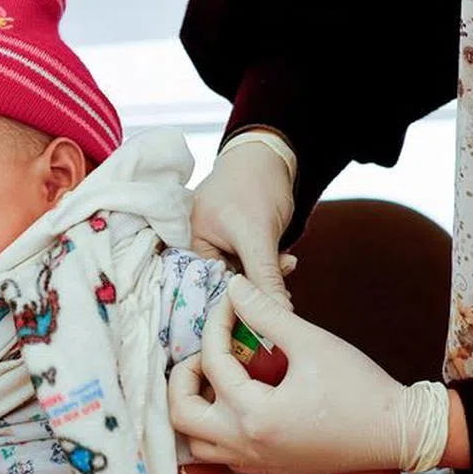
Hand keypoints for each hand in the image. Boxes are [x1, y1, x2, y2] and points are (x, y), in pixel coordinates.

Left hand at [168, 275, 452, 473]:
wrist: (399, 432)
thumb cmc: (360, 387)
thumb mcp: (311, 341)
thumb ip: (265, 313)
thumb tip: (233, 286)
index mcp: (256, 415)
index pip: (213, 364)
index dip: (217, 325)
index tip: (229, 302)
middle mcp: (248, 446)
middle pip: (181, 417)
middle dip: (184, 378)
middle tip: (206, 353)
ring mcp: (258, 463)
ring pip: (197, 445)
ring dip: (195, 409)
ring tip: (219, 378)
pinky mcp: (271, 469)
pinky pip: (223, 455)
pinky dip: (217, 429)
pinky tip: (240, 400)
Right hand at [191, 135, 294, 306]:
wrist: (268, 158)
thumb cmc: (256, 184)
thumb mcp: (259, 234)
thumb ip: (265, 276)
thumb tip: (279, 313)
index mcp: (186, 242)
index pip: (204, 288)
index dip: (233, 304)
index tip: (262, 315)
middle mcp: (192, 248)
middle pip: (221, 287)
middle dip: (254, 289)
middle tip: (283, 290)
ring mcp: (211, 248)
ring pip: (239, 281)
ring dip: (264, 278)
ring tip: (286, 263)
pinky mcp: (230, 249)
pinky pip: (247, 271)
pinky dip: (266, 269)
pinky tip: (284, 260)